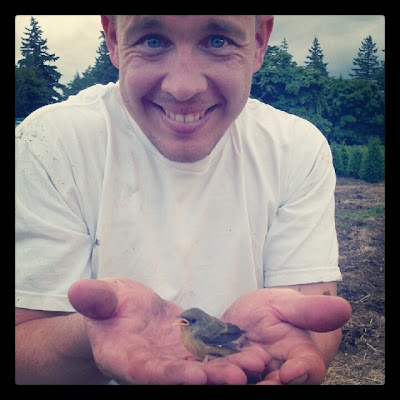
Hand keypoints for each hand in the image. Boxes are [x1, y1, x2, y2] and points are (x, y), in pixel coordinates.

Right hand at [68, 278, 269, 383]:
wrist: (126, 311)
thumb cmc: (109, 305)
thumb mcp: (102, 298)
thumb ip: (95, 299)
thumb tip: (78, 290)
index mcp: (126, 358)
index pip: (147, 372)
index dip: (169, 376)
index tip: (194, 377)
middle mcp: (154, 365)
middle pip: (182, 376)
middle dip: (210, 378)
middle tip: (239, 376)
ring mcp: (175, 357)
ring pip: (204, 366)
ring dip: (229, 367)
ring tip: (257, 363)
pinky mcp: (191, 346)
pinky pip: (213, 349)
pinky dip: (233, 351)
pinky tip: (255, 348)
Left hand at [221, 288, 351, 383]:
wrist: (251, 314)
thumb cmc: (277, 309)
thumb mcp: (290, 304)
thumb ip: (310, 310)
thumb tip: (344, 308)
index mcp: (299, 357)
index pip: (307, 368)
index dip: (301, 372)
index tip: (291, 370)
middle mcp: (276, 373)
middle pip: (274, 383)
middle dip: (264, 383)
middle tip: (248, 378)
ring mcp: (249, 374)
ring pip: (245, 380)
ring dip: (235, 379)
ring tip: (230, 375)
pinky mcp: (224, 369)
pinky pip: (219, 372)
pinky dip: (211, 372)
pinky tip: (201, 369)